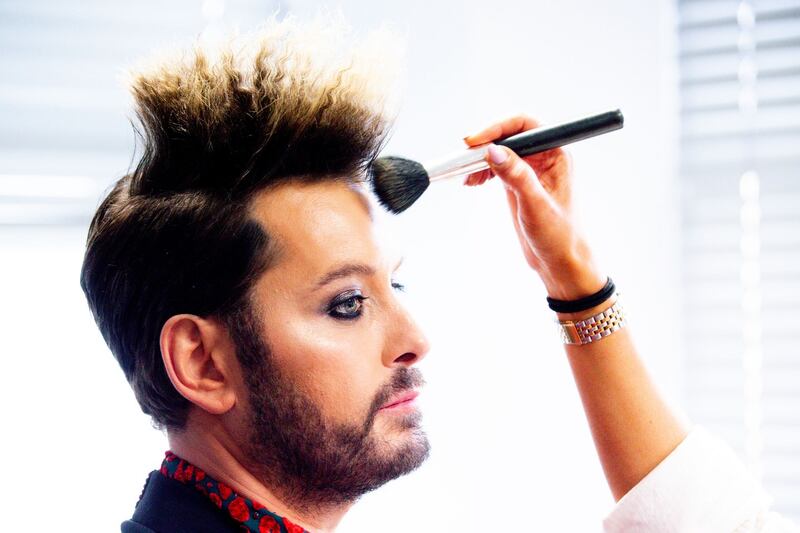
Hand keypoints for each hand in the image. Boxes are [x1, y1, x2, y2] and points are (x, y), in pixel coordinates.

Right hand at [464, 115, 605, 299]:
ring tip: (467, 176)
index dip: (499, 128)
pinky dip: (481, 171)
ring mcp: (530, 170)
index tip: (476, 141)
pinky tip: (471, 182)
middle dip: (485, 143)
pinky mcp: (518, 184)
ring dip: (480, 159)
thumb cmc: (559, 236)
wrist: (560, 262)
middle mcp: (544, 157)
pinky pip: (496, 167)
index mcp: (556, 155)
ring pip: (500, 151)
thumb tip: (494, 151)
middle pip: (509, 135)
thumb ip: (516, 176)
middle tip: (464, 157)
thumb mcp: (535, 205)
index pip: (525, 125)